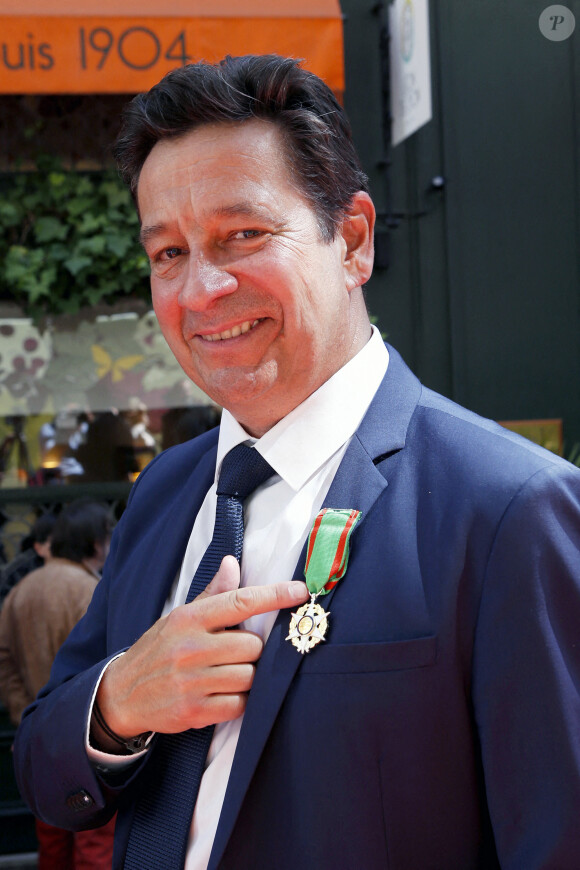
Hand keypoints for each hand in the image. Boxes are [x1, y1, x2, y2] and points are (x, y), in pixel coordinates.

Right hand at [95, 557, 307, 740]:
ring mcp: (191, 681)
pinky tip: (222, 695)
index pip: (241, 602)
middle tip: (236, 654)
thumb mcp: (179, 617)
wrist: (121, 694)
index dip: (275, 596)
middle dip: (251, 651)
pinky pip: (238, 705)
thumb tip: (232, 563)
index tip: (300, 592)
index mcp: (189, 619)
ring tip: (229, 675)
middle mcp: (190, 647)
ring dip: (247, 677)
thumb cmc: (159, 650)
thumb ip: (212, 594)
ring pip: (249, 676)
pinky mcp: (193, 711)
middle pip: (252, 646)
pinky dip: (238, 701)